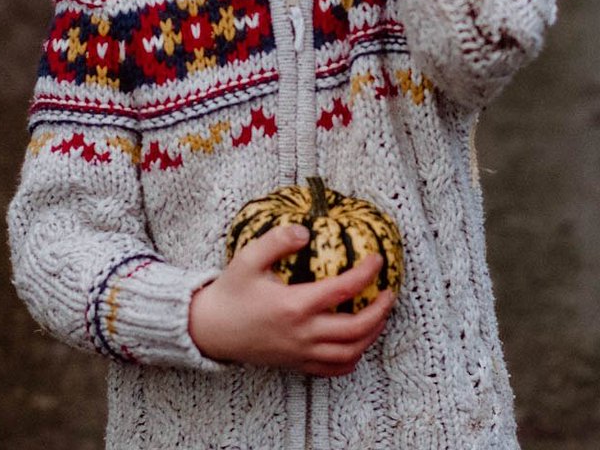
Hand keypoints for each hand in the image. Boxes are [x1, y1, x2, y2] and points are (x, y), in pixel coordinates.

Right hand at [188, 224, 395, 375]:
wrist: (210, 330)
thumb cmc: (231, 292)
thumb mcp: (248, 258)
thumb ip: (277, 240)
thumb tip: (305, 231)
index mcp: (294, 306)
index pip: (343, 289)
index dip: (366, 273)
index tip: (377, 260)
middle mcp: (302, 334)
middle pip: (356, 329)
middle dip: (380, 310)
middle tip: (389, 292)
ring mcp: (301, 353)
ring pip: (350, 353)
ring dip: (372, 335)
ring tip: (380, 315)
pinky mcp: (297, 364)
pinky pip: (334, 369)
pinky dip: (353, 357)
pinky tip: (358, 342)